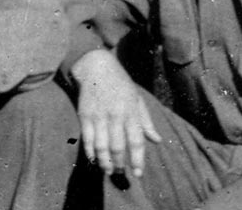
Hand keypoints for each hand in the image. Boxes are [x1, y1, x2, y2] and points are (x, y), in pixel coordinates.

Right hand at [71, 49, 160, 177]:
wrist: (97, 67)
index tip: (138, 174)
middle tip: (120, 173)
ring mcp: (99, 115)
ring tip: (108, 170)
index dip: (137, 160)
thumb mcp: (137, 99)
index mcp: (131, 112)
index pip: (136, 141)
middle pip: (117, 147)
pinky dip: (90, 152)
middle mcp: (115, 115)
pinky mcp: (85, 114)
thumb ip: (146, 121)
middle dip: (119, 164)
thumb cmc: (121, 84)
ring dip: (105, 162)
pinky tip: (94, 159)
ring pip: (101, 146)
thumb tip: (157, 140)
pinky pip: (87, 138)